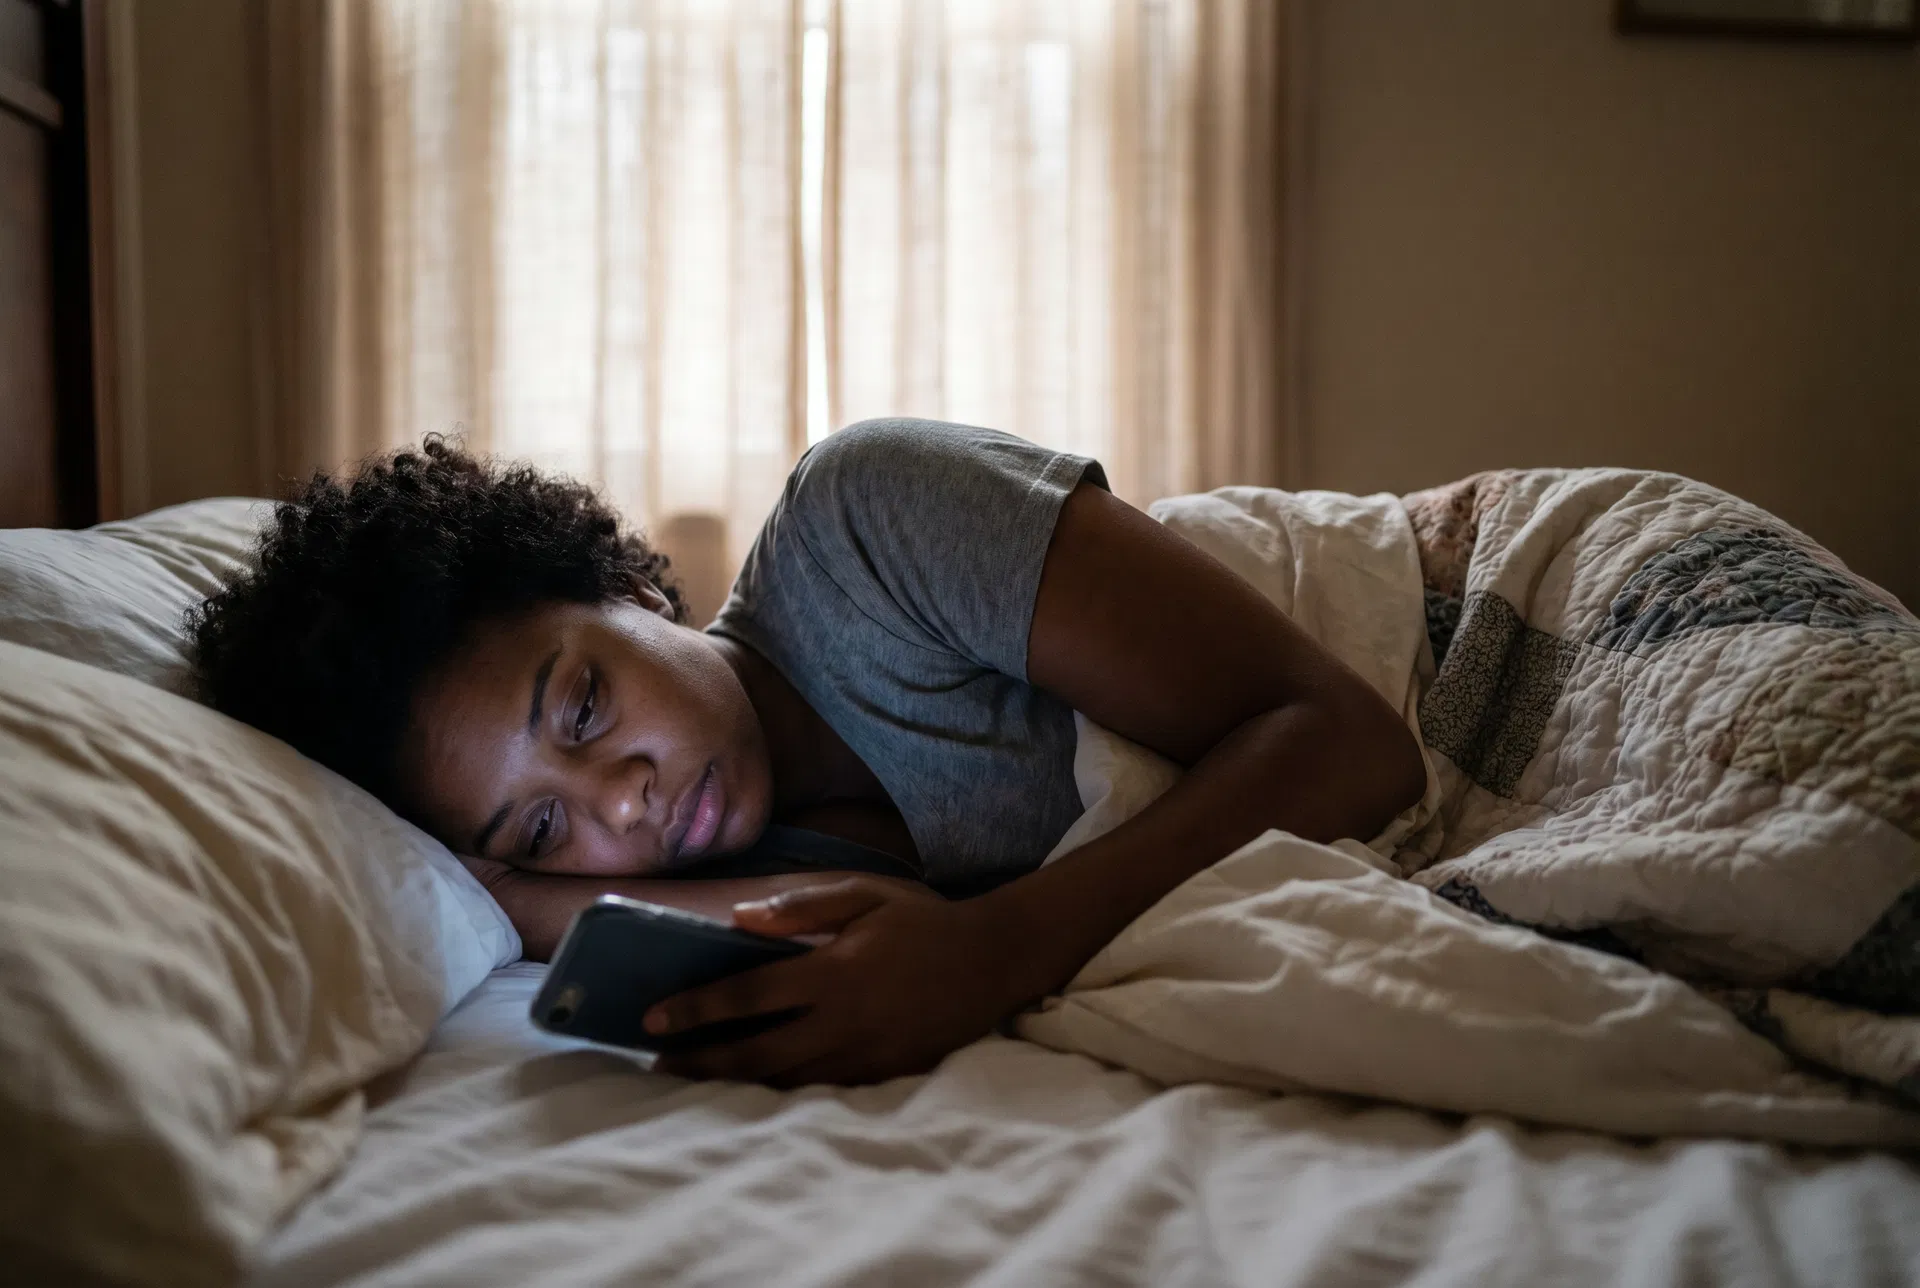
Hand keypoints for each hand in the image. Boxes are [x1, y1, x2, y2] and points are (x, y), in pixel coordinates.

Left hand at [645, 877, 1025, 1086]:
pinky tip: (755, 1086)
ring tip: (694, 1077)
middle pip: (755, 1054)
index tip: (653, 1018)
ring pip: (784, 1081)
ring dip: (733, 1082)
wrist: (994, 961)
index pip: (747, 996)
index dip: (695, 1010)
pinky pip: (821, 1091)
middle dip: (700, 1061)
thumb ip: (801, 909)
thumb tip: (738, 921)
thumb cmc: (924, 921)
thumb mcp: (865, 896)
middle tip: (658, 1064)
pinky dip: (781, 1091)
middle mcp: (842, 1022)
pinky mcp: (883, 1075)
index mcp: (832, 973)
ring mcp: (864, 1055)